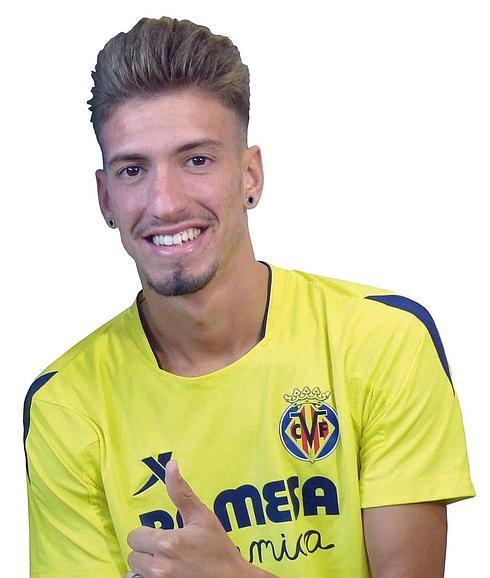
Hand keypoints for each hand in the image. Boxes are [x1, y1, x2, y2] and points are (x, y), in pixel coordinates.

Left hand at [125, 460, 256, 577]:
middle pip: (133, 555)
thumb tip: (170, 464)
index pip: (135, 536)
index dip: (147, 533)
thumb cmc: (218, 547)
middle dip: (146, 549)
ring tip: (166, 560)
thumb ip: (181, 492)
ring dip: (147, 565)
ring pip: (136, 571)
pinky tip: (168, 572)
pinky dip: (151, 577)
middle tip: (164, 547)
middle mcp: (160, 566)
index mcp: (167, 542)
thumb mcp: (202, 516)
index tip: (160, 533)